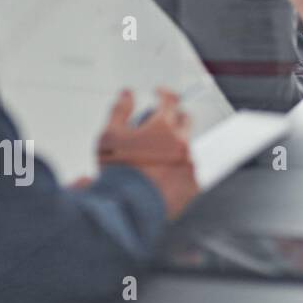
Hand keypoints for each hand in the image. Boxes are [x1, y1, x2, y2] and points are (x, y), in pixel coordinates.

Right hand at [96, 88, 197, 218]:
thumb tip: (127, 93)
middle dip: (173, 118)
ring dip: (173, 146)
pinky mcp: (193, 183)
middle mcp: (182, 141)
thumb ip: (120, 110)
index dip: (164, 93)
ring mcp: (190, 163)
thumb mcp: (109, 136)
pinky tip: (160, 175)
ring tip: (153, 157)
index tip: (159, 93)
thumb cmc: (117, 173)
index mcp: (164, 127)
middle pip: (185, 120)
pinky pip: (188, 170)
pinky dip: (177, 169)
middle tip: (158, 126)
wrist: (127, 209)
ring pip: (186, 146)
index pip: (171, 99)